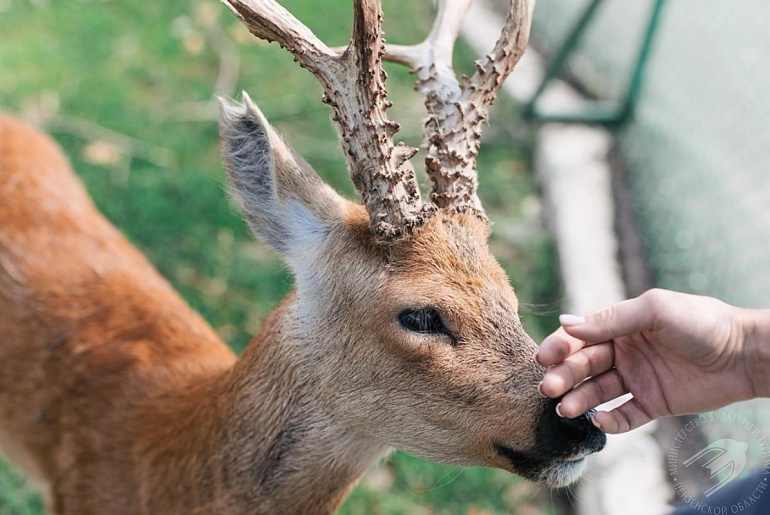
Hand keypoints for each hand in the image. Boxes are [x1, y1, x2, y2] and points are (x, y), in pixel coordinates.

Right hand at [535, 289, 767, 433]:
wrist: (744, 354)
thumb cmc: (702, 322)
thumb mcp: (654, 310)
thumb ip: (611, 320)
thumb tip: (567, 323)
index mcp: (620, 326)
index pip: (580, 337)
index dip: (560, 346)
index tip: (544, 357)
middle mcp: (623, 352)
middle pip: (585, 366)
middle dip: (564, 376)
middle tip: (549, 388)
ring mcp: (637, 379)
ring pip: (598, 392)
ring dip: (579, 400)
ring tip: (564, 409)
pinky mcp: (652, 403)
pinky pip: (624, 415)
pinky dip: (609, 421)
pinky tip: (598, 421)